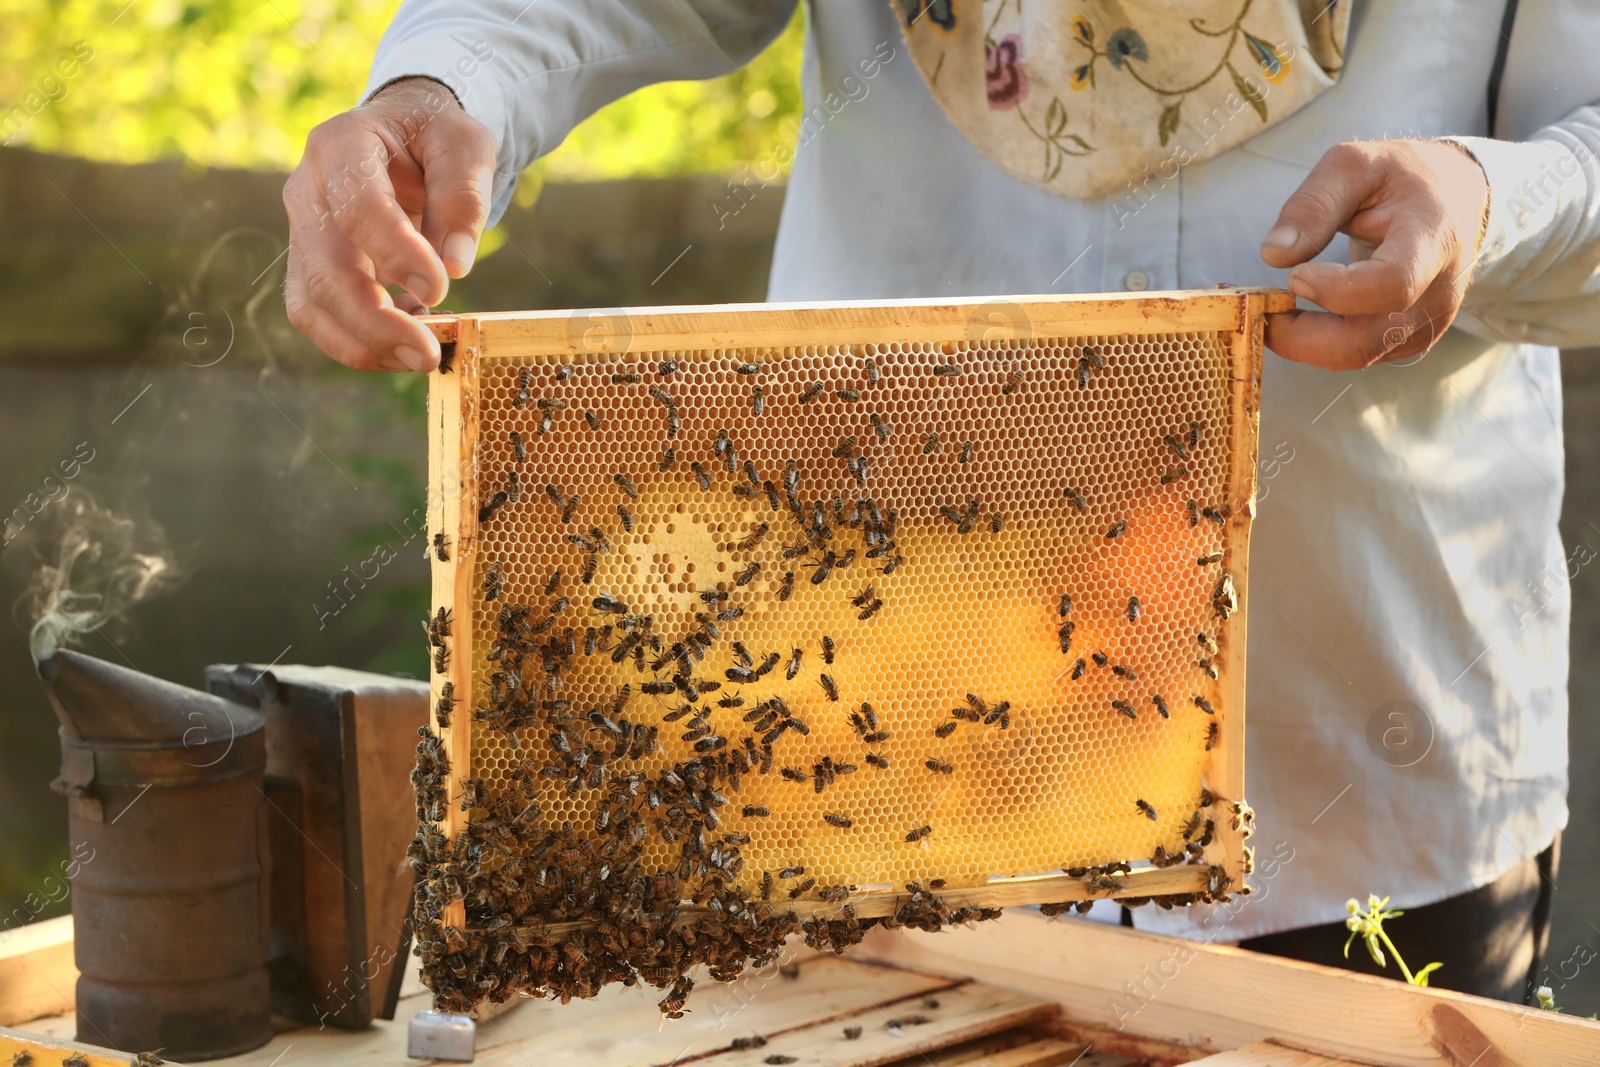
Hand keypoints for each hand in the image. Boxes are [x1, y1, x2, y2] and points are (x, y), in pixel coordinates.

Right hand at [283, 77, 495, 371]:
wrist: (403, 136)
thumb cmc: (434, 136)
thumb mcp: (465, 146)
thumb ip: (463, 197)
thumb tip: (455, 265)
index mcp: (339, 145)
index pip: (357, 208)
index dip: (396, 254)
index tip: (439, 289)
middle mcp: (306, 191)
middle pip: (324, 269)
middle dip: (374, 321)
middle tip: (429, 353)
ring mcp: (302, 234)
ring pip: (312, 304)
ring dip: (365, 344)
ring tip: (422, 356)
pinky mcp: (311, 270)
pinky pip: (322, 319)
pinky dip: (363, 343)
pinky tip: (409, 342)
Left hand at [1259, 139, 1489, 370]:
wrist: (1456, 200)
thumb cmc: (1401, 178)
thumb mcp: (1356, 165)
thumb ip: (1314, 204)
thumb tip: (1273, 254)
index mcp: (1432, 240)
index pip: (1392, 283)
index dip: (1336, 290)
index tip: (1295, 275)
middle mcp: (1437, 292)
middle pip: (1365, 340)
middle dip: (1300, 336)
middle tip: (1261, 307)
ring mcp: (1426, 322)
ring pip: (1355, 355)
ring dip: (1303, 341)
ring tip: (1274, 307)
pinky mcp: (1409, 339)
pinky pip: (1357, 354)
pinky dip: (1318, 342)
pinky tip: (1301, 313)